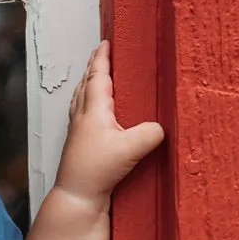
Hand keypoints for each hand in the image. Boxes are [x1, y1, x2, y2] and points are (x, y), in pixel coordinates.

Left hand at [54, 42, 163, 209]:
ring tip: (97, 78)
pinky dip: (87, 102)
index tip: (105, 43)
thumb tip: (161, 127)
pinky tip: (95, 112)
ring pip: (81, 98)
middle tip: (102, 56)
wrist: (77, 196)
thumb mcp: (132, 148)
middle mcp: (82, 115)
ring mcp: (77, 130)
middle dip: (94, 68)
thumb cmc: (98, 169)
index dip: (102, 59)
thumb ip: (151, 132)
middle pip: (86, 84)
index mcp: (93, 109)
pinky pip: (81, 113)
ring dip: (89, 84)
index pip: (98, 76)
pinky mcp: (78, 144)